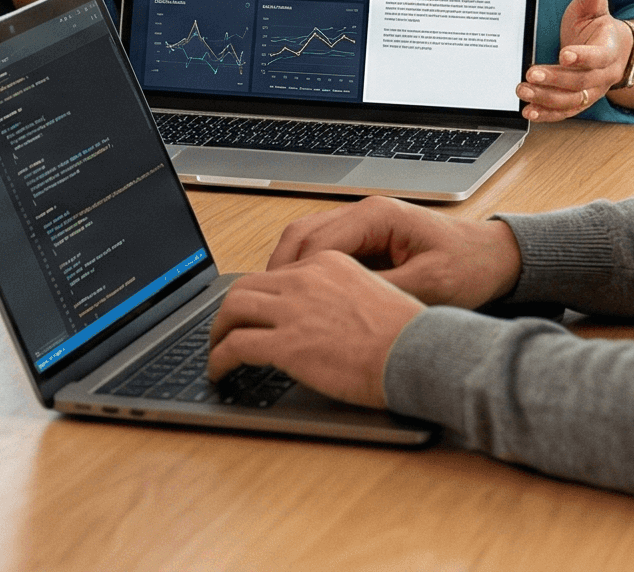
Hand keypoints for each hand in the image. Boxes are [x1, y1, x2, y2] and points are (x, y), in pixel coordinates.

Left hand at [207, 252, 426, 408]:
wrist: (418, 354)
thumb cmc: (407, 336)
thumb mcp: (374, 295)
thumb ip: (340, 297)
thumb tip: (323, 317)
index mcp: (328, 264)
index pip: (278, 274)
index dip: (260, 296)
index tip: (255, 312)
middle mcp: (306, 279)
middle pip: (246, 286)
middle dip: (229, 309)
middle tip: (224, 328)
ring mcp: (293, 310)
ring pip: (232, 310)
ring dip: (217, 330)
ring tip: (215, 349)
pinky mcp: (286, 343)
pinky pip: (235, 346)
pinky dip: (219, 358)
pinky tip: (220, 371)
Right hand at [267, 196, 521, 308]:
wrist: (493, 257)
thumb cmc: (468, 266)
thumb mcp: (430, 285)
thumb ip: (383, 291)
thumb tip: (343, 306)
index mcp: (377, 216)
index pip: (317, 239)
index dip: (294, 273)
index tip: (280, 300)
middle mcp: (364, 213)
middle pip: (302, 234)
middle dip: (281, 269)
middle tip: (268, 304)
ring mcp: (363, 223)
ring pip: (307, 239)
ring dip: (290, 268)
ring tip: (279, 302)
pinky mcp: (366, 239)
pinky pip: (323, 248)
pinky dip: (307, 269)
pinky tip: (304, 297)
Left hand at [521, 0, 630, 121]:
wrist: (615, 52)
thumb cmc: (599, 30)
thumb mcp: (595, 11)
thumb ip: (592, 0)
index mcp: (609, 51)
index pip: (598, 56)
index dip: (582, 57)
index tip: (563, 54)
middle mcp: (603, 75)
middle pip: (581, 82)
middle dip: (554, 79)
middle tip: (531, 74)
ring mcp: (592, 91)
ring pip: (572, 100)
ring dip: (546, 98)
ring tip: (524, 91)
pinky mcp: (581, 101)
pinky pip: (566, 112)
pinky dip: (548, 114)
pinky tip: (530, 112)